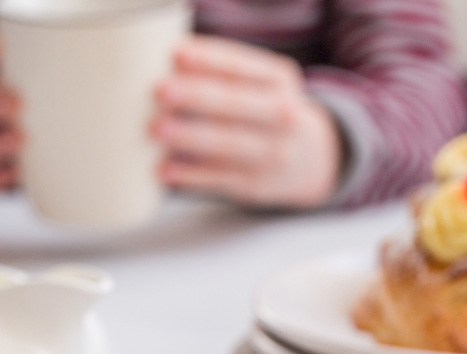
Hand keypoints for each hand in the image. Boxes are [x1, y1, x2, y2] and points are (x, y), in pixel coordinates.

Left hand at [152, 35, 342, 208]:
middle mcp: (282, 115)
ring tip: (156, 128)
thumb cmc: (265, 112)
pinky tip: (165, 170)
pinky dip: (190, 175)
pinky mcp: (255, 185)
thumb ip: (222, 75)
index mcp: (279, 79)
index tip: (176, 55)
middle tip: (161, 91)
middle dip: (196, 96)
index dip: (208, 60)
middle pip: (234, 103)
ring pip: (227, 143)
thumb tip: (167, 69)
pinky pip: (219, 179)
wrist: (311, 159)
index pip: (240, 65)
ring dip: (189, 137)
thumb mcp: (260, 84)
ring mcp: (272, 153)